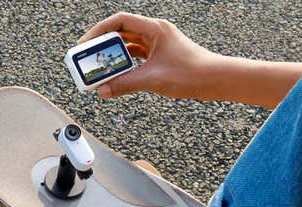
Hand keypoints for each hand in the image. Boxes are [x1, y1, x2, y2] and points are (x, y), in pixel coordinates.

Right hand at [78, 12, 218, 98]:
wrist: (216, 80)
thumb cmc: (192, 73)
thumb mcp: (153, 80)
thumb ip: (125, 84)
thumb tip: (103, 91)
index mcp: (154, 28)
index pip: (119, 21)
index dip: (98, 31)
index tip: (85, 44)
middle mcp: (155, 32)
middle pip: (122, 33)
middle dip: (103, 45)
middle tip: (88, 58)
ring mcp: (159, 44)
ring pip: (129, 46)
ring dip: (114, 56)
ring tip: (100, 68)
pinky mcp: (162, 56)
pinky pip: (138, 56)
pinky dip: (126, 64)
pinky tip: (118, 74)